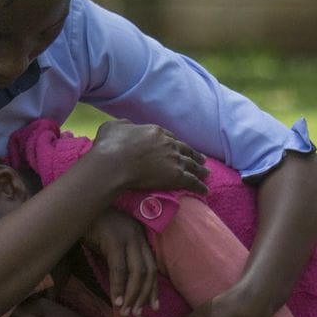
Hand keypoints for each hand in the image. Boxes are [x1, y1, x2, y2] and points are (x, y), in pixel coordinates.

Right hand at [81, 210, 158, 316]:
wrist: (75, 207)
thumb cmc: (89, 226)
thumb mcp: (109, 242)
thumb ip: (119, 257)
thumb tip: (123, 284)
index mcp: (139, 235)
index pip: (152, 266)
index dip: (153, 288)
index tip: (153, 306)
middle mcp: (137, 235)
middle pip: (149, 271)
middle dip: (144, 295)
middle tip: (138, 313)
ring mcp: (127, 236)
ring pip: (137, 272)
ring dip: (133, 295)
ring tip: (126, 311)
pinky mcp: (113, 239)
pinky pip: (119, 268)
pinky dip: (119, 286)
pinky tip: (116, 300)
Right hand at [89, 120, 206, 195]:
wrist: (114, 163)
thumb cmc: (109, 146)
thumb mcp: (113, 127)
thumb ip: (123, 126)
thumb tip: (126, 126)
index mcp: (155, 131)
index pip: (170, 137)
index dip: (175, 143)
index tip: (178, 147)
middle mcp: (168, 143)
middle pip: (185, 149)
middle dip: (193, 155)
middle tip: (201, 159)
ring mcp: (173, 159)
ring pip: (192, 164)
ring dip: (200, 169)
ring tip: (206, 173)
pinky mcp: (175, 176)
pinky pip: (192, 181)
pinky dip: (199, 186)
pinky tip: (205, 190)